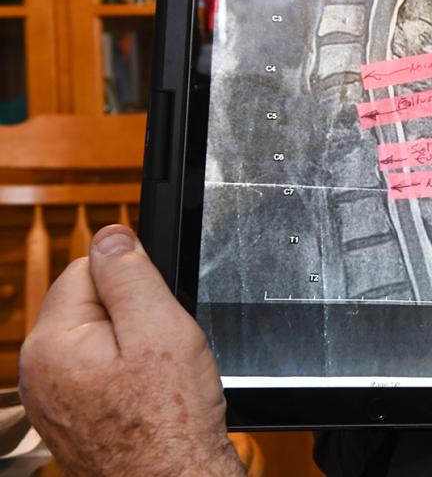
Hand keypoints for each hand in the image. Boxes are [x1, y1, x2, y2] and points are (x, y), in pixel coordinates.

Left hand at [18, 225, 243, 476]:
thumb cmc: (169, 420)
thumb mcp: (160, 328)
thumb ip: (131, 275)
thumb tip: (111, 234)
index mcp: (51, 342)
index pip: (88, 269)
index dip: (134, 283)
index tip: (158, 313)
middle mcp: (39, 370)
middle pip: (93, 305)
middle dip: (134, 318)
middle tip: (162, 351)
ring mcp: (53, 398)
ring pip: (100, 341)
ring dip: (133, 349)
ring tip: (158, 379)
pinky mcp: (71, 417)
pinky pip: (101, 374)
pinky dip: (128, 378)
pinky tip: (148, 398)